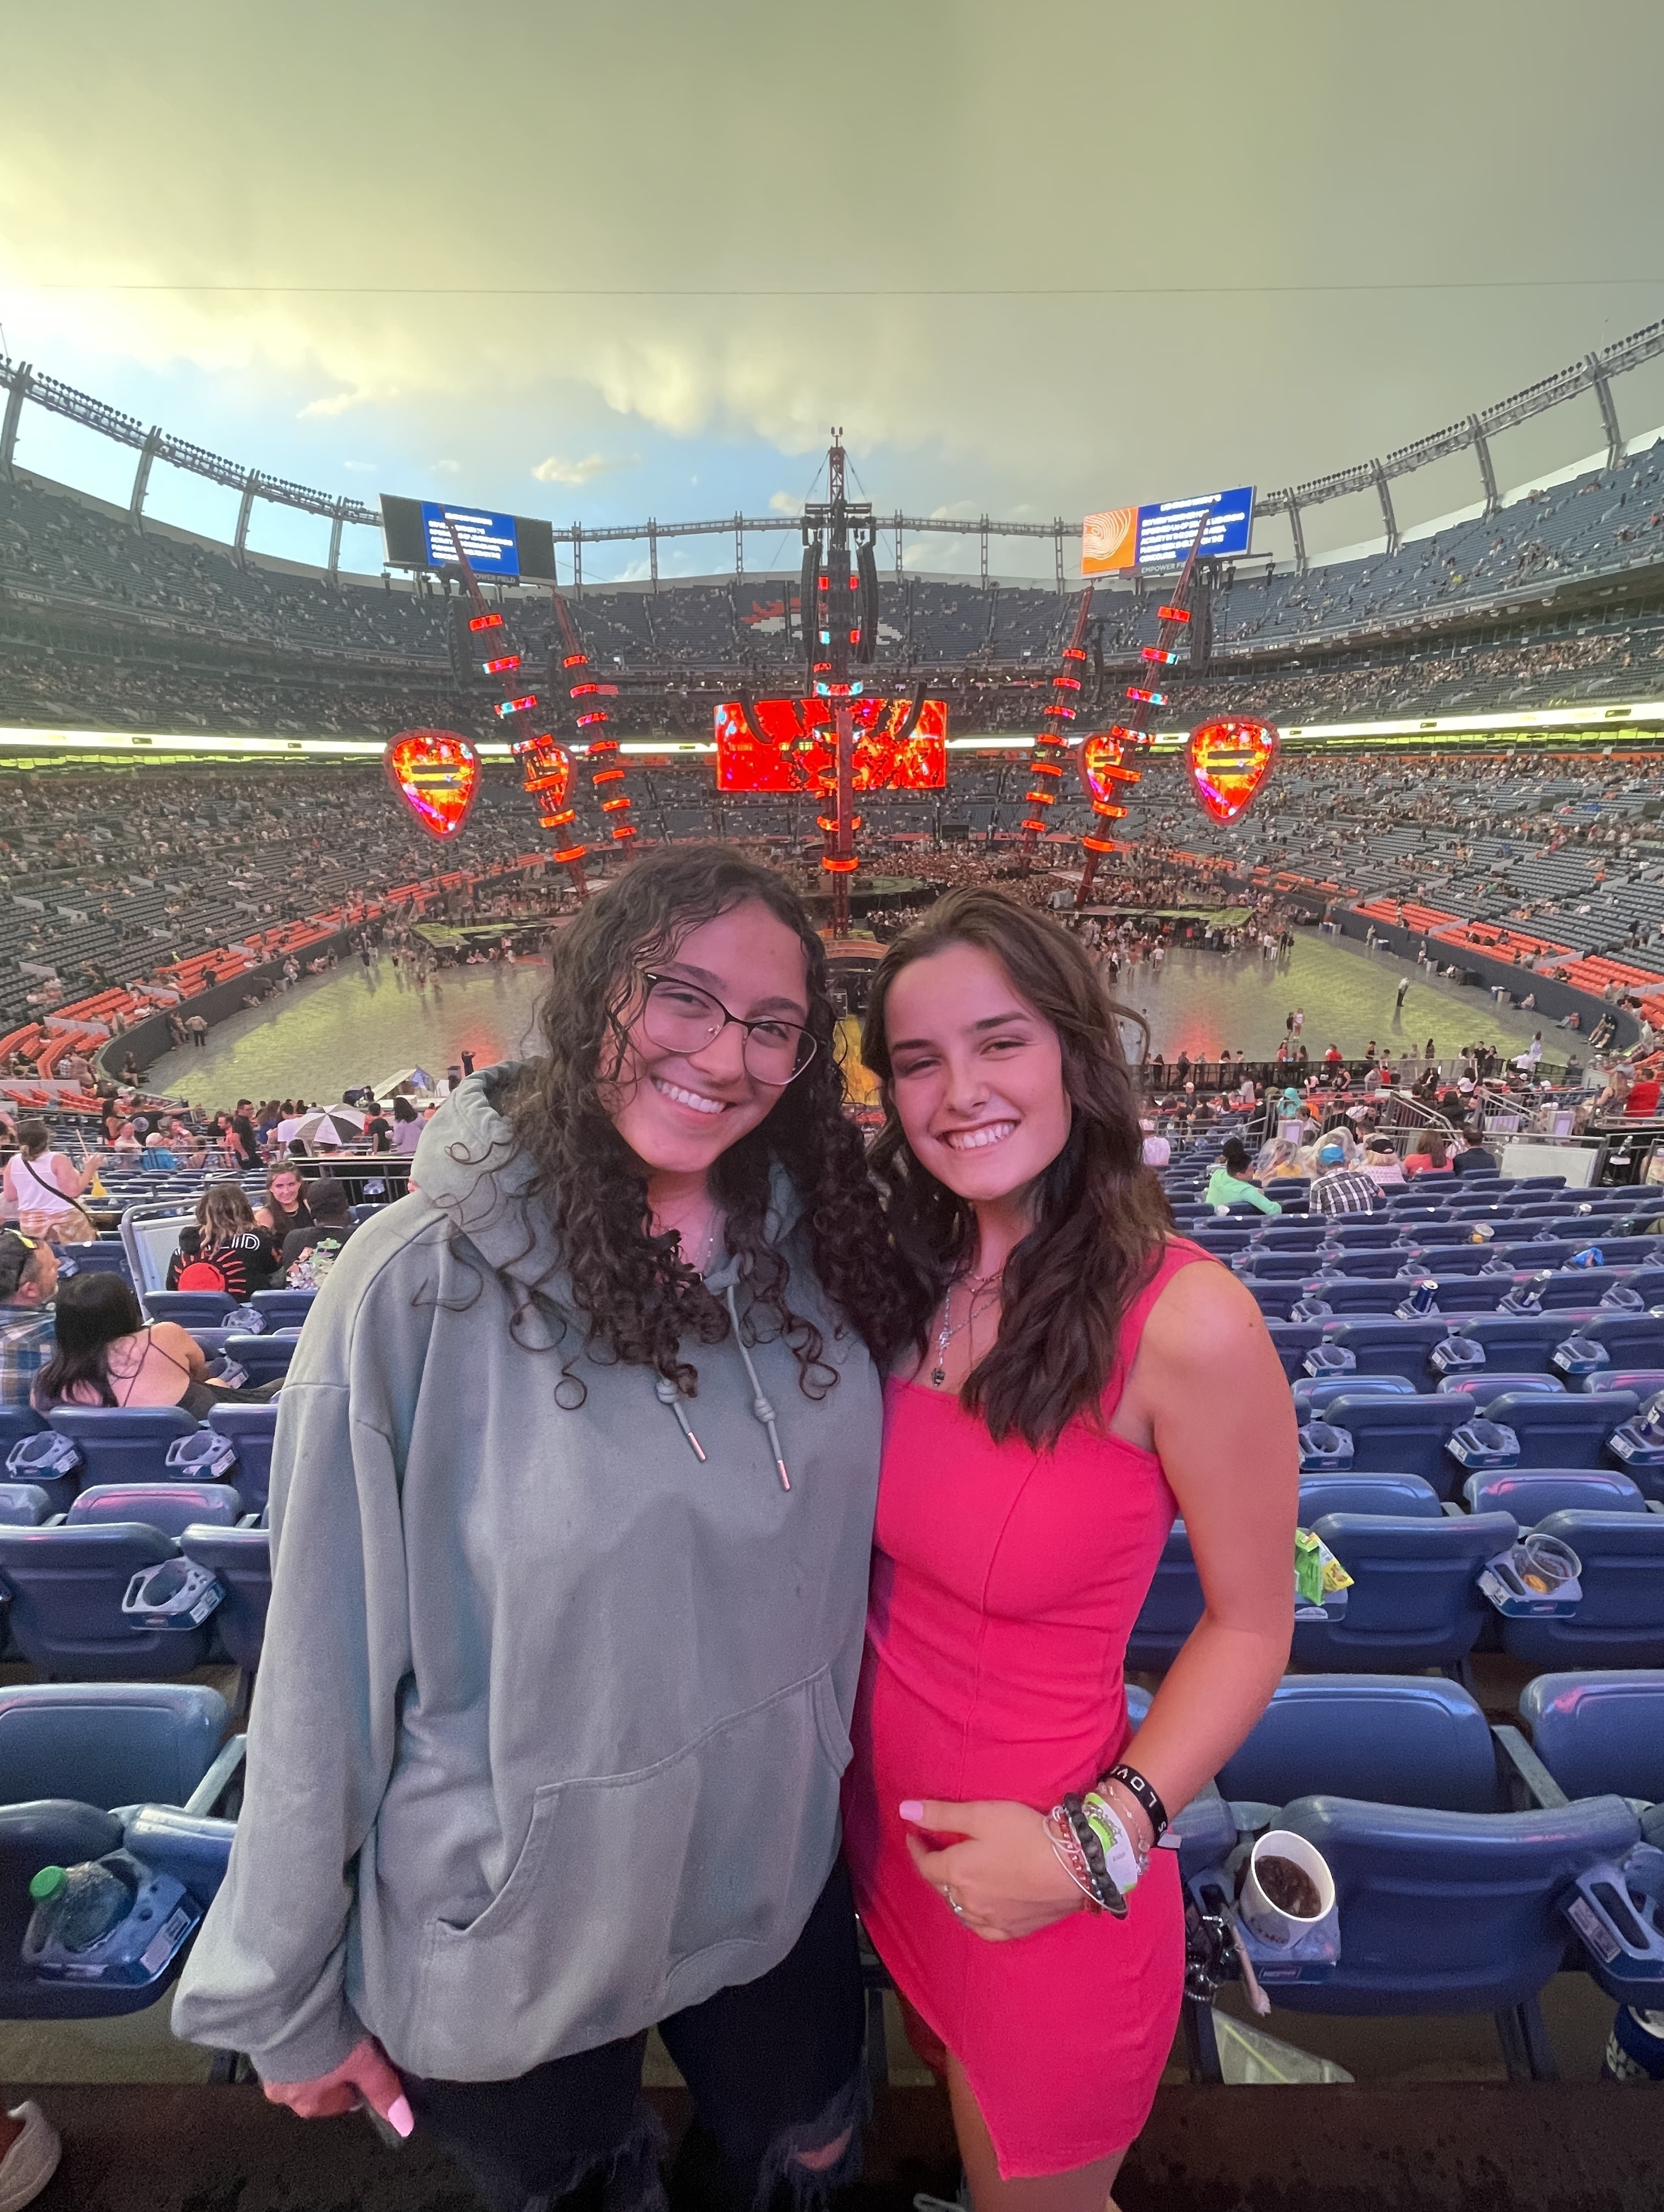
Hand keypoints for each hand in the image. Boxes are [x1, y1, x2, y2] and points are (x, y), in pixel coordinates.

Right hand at [263, 2035, 412, 2132]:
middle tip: (349, 2042)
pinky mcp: (262, 2044)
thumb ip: (383, 2091)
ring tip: (330, 2027)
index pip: (342, 2101)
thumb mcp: (364, 2064)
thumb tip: (404, 2127)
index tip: (368, 2062)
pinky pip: (285, 2047)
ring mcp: (270, 2069)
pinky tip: (309, 2020)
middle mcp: (285, 2093)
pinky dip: (297, 2038)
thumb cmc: (326, 2041)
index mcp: (309, 2104)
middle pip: (319, 2085)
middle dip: (334, 2068)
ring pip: (300, 2066)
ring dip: (314, 2052)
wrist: (285, 2008)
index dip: (359, 2082)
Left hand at [900, 1798, 1083, 1942]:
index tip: (914, 1836)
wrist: (1074, 1867)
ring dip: (952, 1893)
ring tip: (955, 1879)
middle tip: (935, 1852)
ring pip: (960, 1910)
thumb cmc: (1025, 1834)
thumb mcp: (981, 1814)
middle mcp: (968, 1901)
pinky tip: (978, 1912)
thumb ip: (941, 1814)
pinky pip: (983, 1930)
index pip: (926, 1864)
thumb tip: (904, 1811)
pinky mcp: (1014, 1930)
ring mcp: (991, 1920)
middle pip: (941, 1887)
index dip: (917, 1849)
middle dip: (934, 1869)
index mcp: (957, 1872)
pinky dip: (974, 1918)